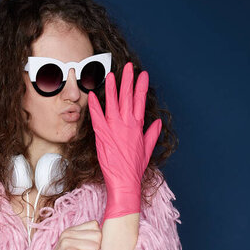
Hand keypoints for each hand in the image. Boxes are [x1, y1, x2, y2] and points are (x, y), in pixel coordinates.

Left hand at [88, 62, 161, 223]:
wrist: (124, 182)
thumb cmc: (135, 169)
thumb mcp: (147, 150)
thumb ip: (151, 134)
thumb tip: (156, 123)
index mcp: (138, 127)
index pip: (141, 101)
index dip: (141, 87)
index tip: (143, 75)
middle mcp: (127, 124)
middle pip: (128, 97)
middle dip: (128, 80)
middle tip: (129, 66)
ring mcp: (114, 128)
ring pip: (113, 103)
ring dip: (112, 87)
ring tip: (111, 74)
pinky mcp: (102, 135)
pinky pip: (97, 117)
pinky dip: (95, 105)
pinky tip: (92, 95)